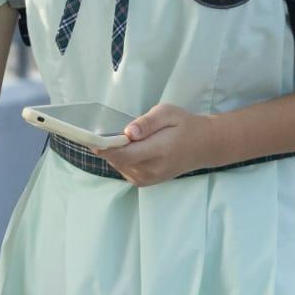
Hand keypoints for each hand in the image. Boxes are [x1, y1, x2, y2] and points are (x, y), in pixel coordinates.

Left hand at [98, 104, 213, 186]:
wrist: (204, 146)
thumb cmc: (185, 125)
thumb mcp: (168, 113)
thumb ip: (147, 122)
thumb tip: (128, 133)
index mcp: (158, 151)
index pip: (122, 154)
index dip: (103, 147)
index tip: (90, 138)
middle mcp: (151, 170)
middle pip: (116, 160)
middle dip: (111, 146)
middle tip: (123, 132)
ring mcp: (147, 179)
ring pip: (117, 165)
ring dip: (118, 152)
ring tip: (135, 140)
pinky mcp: (143, 182)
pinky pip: (122, 169)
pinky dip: (122, 158)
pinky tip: (135, 149)